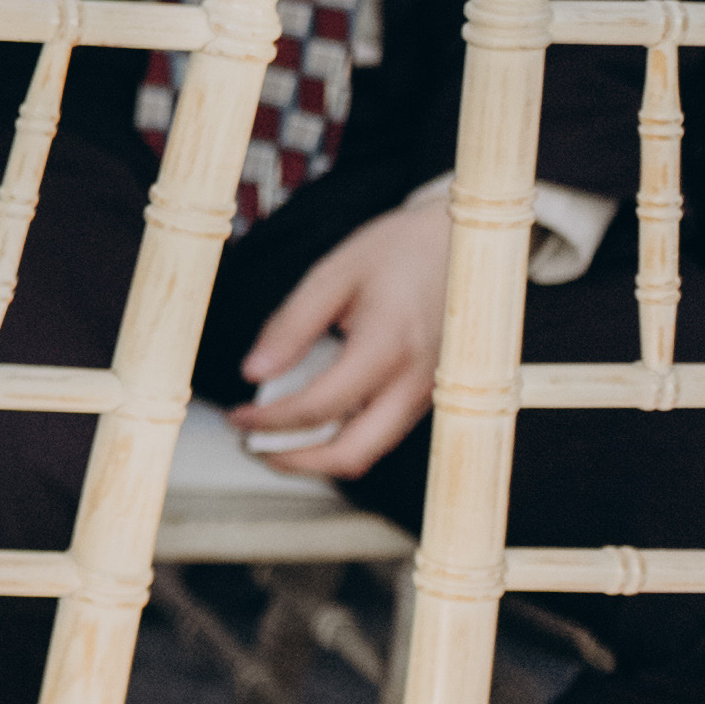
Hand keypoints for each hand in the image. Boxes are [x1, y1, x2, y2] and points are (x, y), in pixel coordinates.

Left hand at [231, 192, 448, 480]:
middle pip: (353, 452)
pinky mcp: (430, 394)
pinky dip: (345, 438)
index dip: (269, 420)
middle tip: (253, 446)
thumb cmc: (399, 251)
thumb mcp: (333, 275)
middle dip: (295, 460)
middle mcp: (416, 380)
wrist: (467, 243)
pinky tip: (312, 421)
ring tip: (273, 438)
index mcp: (388, 345)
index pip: (319, 406)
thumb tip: (252, 372)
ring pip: (372, 450)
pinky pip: (384, 432)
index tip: (237, 416)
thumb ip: (290, 326)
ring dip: (319, 456)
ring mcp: (429, 393)